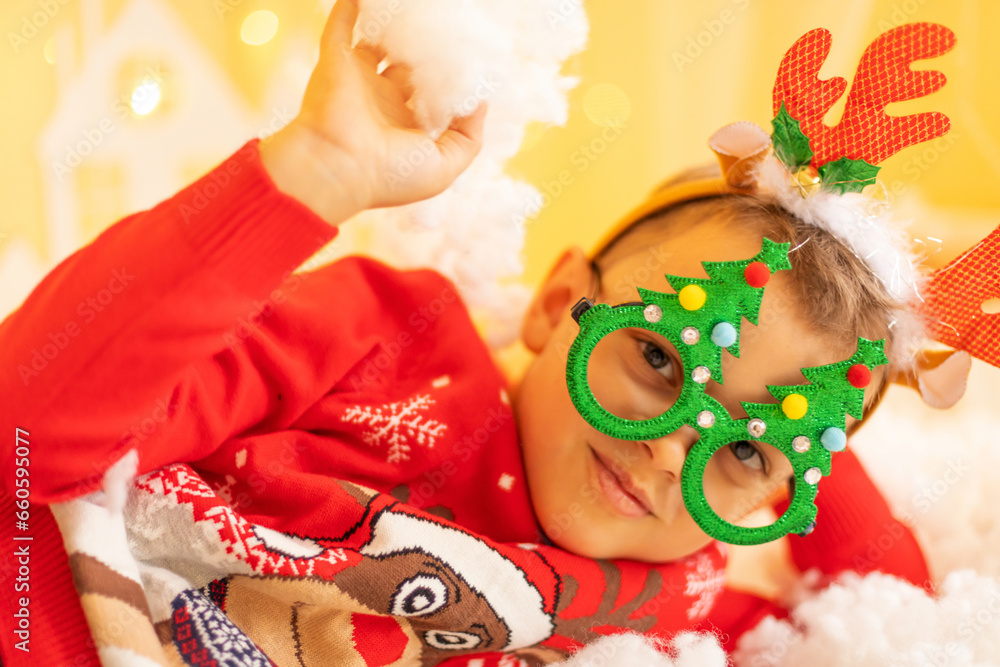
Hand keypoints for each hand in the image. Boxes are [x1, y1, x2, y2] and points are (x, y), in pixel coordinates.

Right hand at [260, 0, 487, 223]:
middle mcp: (382, 102)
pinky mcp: (336, 60)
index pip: (433, 95)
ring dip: (398, 25)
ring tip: (421, 9)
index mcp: (406, 127)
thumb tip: (479, 102)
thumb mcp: (446, 166)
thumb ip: (469, 137)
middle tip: (451, 29)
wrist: (338, 167)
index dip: (451, 80)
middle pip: (410, 64)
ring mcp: (358, 79)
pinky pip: (342, 24)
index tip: (471, 64)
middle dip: (430, 48)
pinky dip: (352, 6)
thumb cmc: (392, 174)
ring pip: (380, 42)